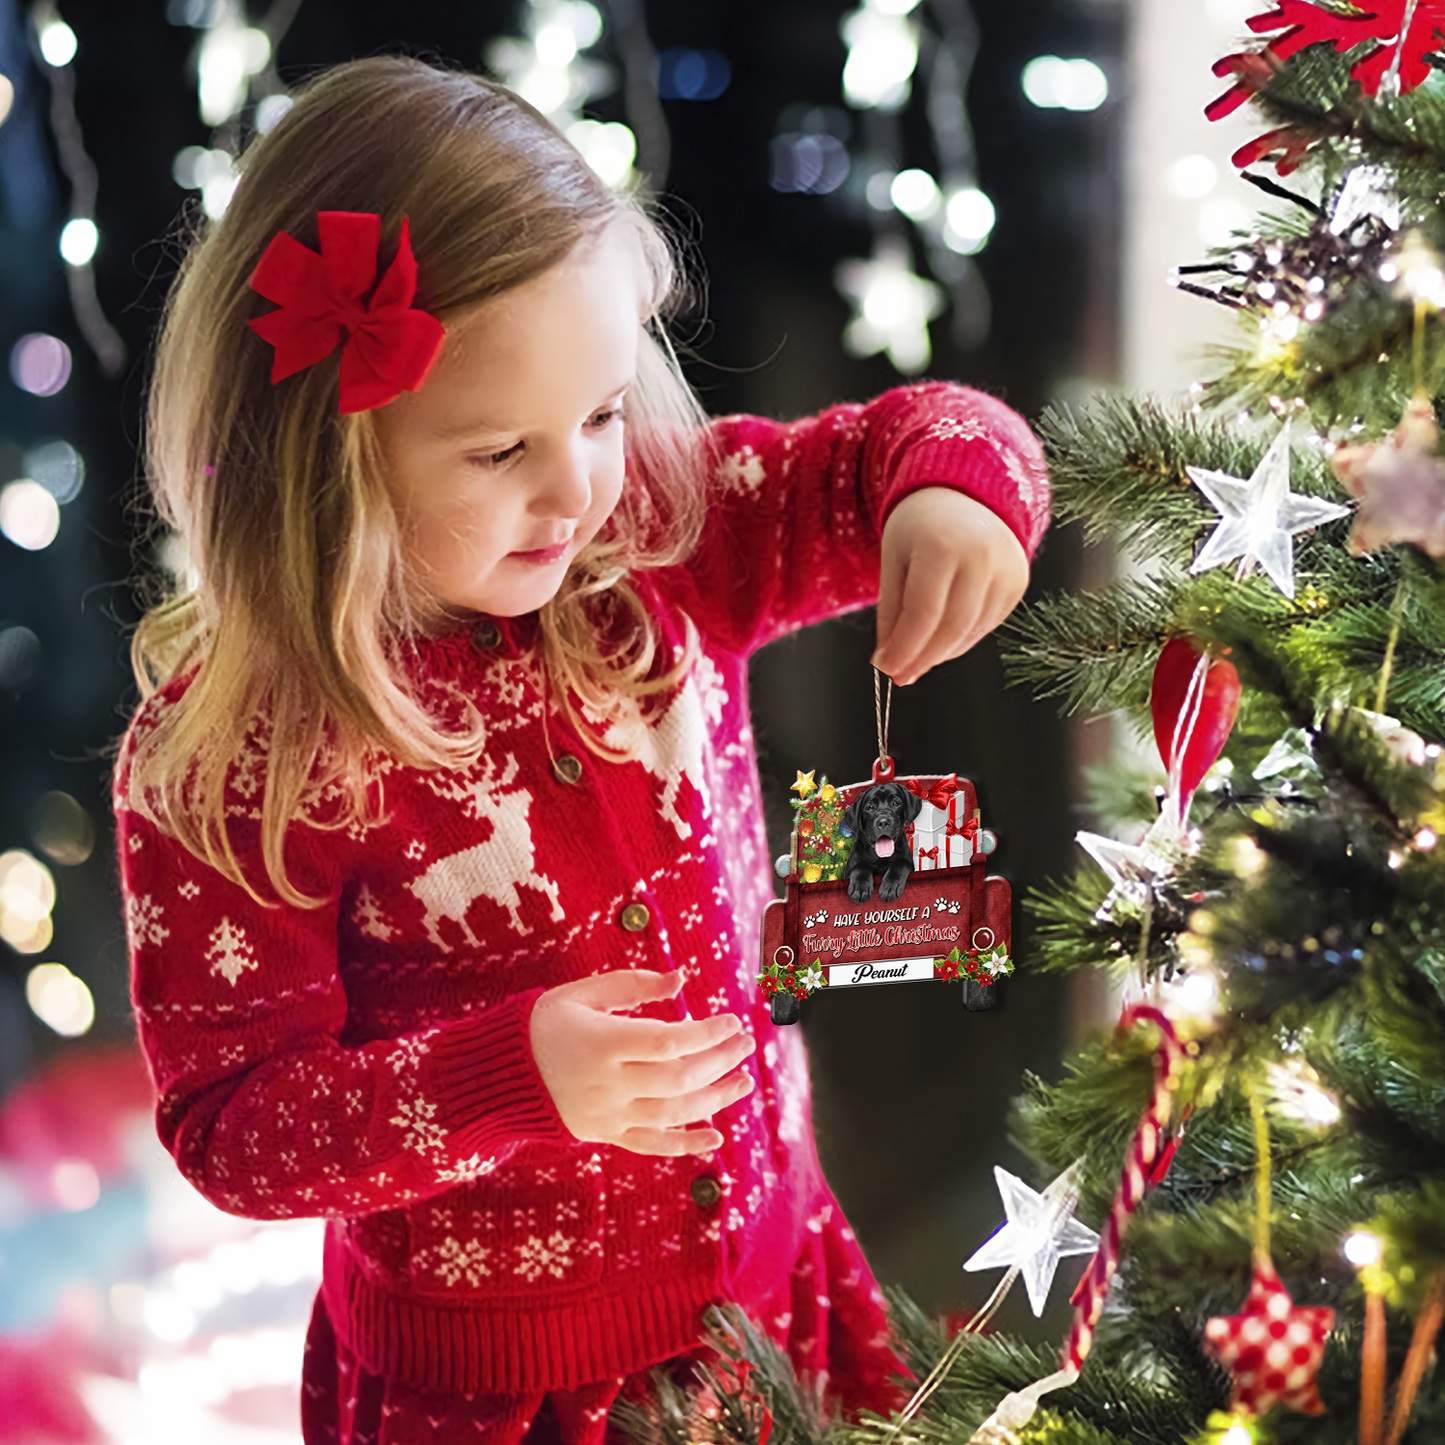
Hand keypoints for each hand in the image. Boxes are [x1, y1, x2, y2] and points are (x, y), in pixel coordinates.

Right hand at [529, 968, 754, 1155]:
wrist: (500, 1074)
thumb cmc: (546, 1023)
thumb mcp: (582, 993)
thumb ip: (633, 985)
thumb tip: (681, 979)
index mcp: (603, 1043)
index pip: (668, 1042)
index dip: (706, 1033)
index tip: (731, 1020)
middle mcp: (608, 1084)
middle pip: (678, 1078)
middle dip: (719, 1061)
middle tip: (746, 1045)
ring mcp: (608, 1114)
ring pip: (673, 1113)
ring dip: (715, 1098)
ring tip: (744, 1081)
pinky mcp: (605, 1134)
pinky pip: (651, 1145)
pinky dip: (685, 1143)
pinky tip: (716, 1136)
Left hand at [873, 488, 1028, 685]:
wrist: (963, 497)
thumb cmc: (920, 528)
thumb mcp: (893, 562)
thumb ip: (891, 613)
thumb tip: (888, 663)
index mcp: (943, 546)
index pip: (923, 614)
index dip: (904, 648)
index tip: (886, 669)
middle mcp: (982, 556)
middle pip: (950, 628)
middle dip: (922, 658)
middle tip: (899, 675)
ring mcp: (1006, 570)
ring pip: (970, 632)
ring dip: (940, 653)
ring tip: (917, 657)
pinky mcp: (1018, 582)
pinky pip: (986, 625)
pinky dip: (961, 640)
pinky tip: (941, 640)